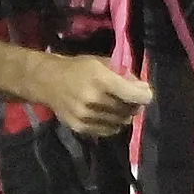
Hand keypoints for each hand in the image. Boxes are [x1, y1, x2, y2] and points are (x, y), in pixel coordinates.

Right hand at [34, 50, 151, 138]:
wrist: (47, 82)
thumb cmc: (77, 68)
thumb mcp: (101, 62)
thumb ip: (122, 74)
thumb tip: (141, 87)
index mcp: (101, 80)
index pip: (132, 94)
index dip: (145, 95)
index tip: (146, 94)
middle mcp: (94, 99)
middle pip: (128, 109)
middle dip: (135, 105)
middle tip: (133, 99)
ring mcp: (86, 116)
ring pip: (120, 122)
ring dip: (125, 115)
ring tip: (121, 107)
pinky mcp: (80, 127)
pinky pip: (107, 131)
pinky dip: (114, 124)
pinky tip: (110, 115)